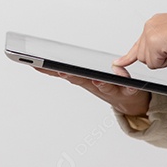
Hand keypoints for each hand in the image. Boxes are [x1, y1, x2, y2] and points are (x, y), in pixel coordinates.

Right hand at [31, 67, 149, 116]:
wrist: (129, 102)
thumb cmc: (105, 86)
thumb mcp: (83, 79)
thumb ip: (64, 72)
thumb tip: (38, 66)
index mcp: (84, 78)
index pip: (64, 72)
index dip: (50, 69)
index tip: (36, 64)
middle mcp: (95, 84)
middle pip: (81, 80)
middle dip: (71, 76)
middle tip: (61, 71)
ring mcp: (112, 89)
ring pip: (104, 86)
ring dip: (100, 84)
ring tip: (96, 80)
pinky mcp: (129, 90)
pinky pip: (129, 87)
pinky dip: (128, 85)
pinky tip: (126, 79)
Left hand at [112, 13, 166, 68]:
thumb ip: (161, 44)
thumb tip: (154, 55)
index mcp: (156, 22)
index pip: (140, 42)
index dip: (130, 55)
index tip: (119, 63)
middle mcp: (150, 25)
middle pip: (143, 55)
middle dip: (159, 58)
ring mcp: (150, 32)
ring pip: (147, 61)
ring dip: (163, 60)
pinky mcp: (152, 42)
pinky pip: (153, 64)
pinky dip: (166, 62)